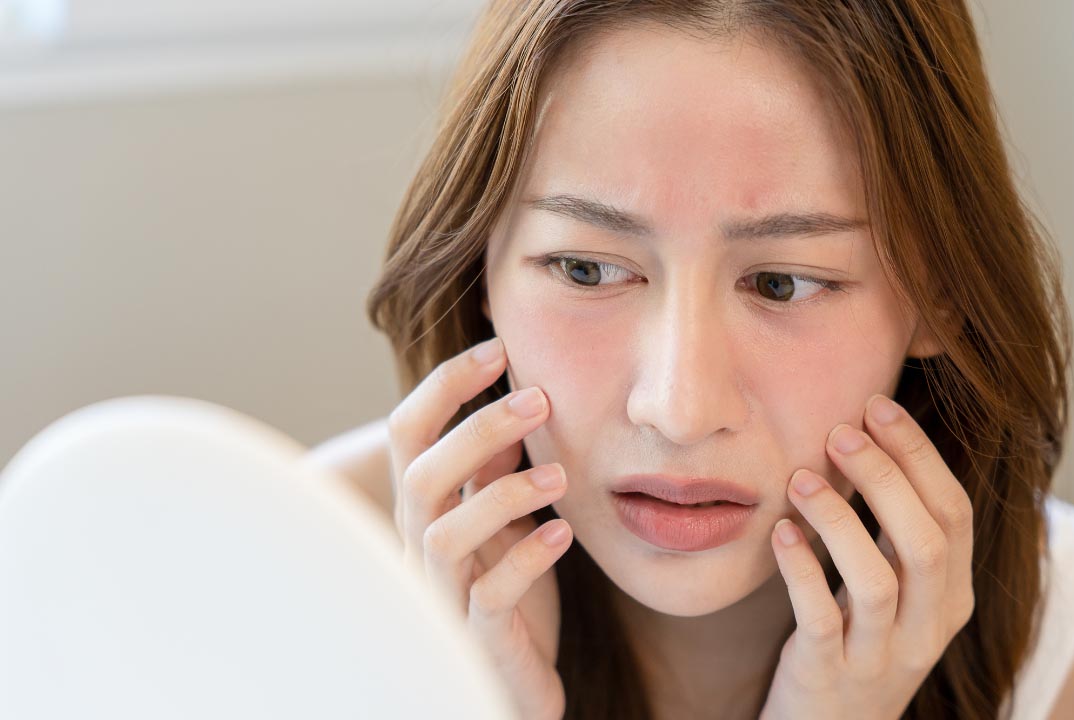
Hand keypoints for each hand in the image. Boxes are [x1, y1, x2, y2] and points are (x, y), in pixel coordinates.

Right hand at [389, 336, 570, 719]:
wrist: (516, 683)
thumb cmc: (509, 597)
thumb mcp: (506, 521)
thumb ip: (498, 470)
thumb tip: (513, 401)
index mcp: (427, 509)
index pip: (408, 433)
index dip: (444, 386)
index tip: (498, 348)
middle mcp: (422, 548)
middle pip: (420, 475)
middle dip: (476, 430)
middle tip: (539, 399)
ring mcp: (444, 595)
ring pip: (445, 535)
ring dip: (502, 495)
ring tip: (560, 475)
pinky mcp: (478, 638)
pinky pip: (489, 597)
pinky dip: (527, 560)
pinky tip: (564, 532)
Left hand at [759, 394, 974, 719]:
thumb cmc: (856, 645)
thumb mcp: (893, 594)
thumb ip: (894, 532)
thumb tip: (871, 433)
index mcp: (952, 599)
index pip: (955, 514)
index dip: (920, 454)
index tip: (878, 406)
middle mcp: (928, 630)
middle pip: (926, 540)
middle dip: (887, 474)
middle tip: (840, 429)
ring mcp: (880, 659)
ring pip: (878, 580)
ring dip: (840, 518)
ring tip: (801, 478)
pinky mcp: (828, 679)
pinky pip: (820, 619)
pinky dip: (802, 570)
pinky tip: (779, 533)